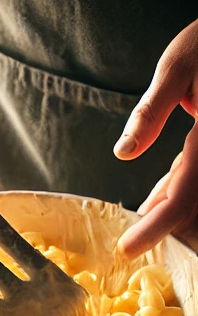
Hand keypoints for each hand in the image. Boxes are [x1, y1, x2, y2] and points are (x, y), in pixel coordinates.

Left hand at [114, 19, 197, 257]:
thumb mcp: (178, 66)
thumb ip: (152, 110)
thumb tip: (124, 152)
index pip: (184, 197)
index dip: (155, 228)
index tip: (127, 249)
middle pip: (194, 206)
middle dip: (162, 230)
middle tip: (127, 246)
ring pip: (196, 197)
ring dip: (168, 214)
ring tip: (136, 230)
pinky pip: (196, 180)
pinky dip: (175, 193)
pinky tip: (152, 205)